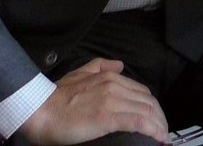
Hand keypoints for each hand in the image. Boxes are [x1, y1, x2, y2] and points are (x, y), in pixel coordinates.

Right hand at [17, 58, 168, 144]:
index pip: (142, 92)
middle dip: (159, 118)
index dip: (152, 107)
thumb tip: (119, 65)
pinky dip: (153, 130)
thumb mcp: (79, 73)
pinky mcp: (108, 117)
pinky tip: (158, 138)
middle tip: (162, 132)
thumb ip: (99, 66)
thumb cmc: (56, 97)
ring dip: (159, 126)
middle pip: (149, 102)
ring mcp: (112, 101)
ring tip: (163, 138)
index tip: (156, 119)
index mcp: (109, 77)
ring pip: (147, 112)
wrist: (39, 110)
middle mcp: (115, 86)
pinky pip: (138, 122)